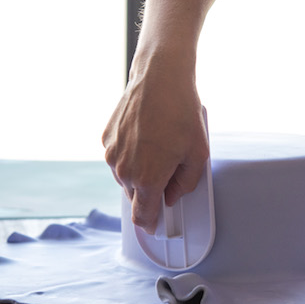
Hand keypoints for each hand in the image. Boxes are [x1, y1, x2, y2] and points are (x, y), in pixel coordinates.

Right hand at [102, 50, 208, 233]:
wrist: (159, 78)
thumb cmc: (181, 113)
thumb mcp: (198, 154)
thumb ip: (186, 185)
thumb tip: (173, 196)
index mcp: (148, 179)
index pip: (142, 217)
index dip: (151, 224)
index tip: (155, 225)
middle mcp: (124, 170)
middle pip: (135, 196)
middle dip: (151, 189)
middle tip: (169, 167)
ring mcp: (112, 154)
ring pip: (125, 176)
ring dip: (139, 170)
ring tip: (158, 145)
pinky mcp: (106, 138)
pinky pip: (118, 156)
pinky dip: (130, 153)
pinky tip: (146, 134)